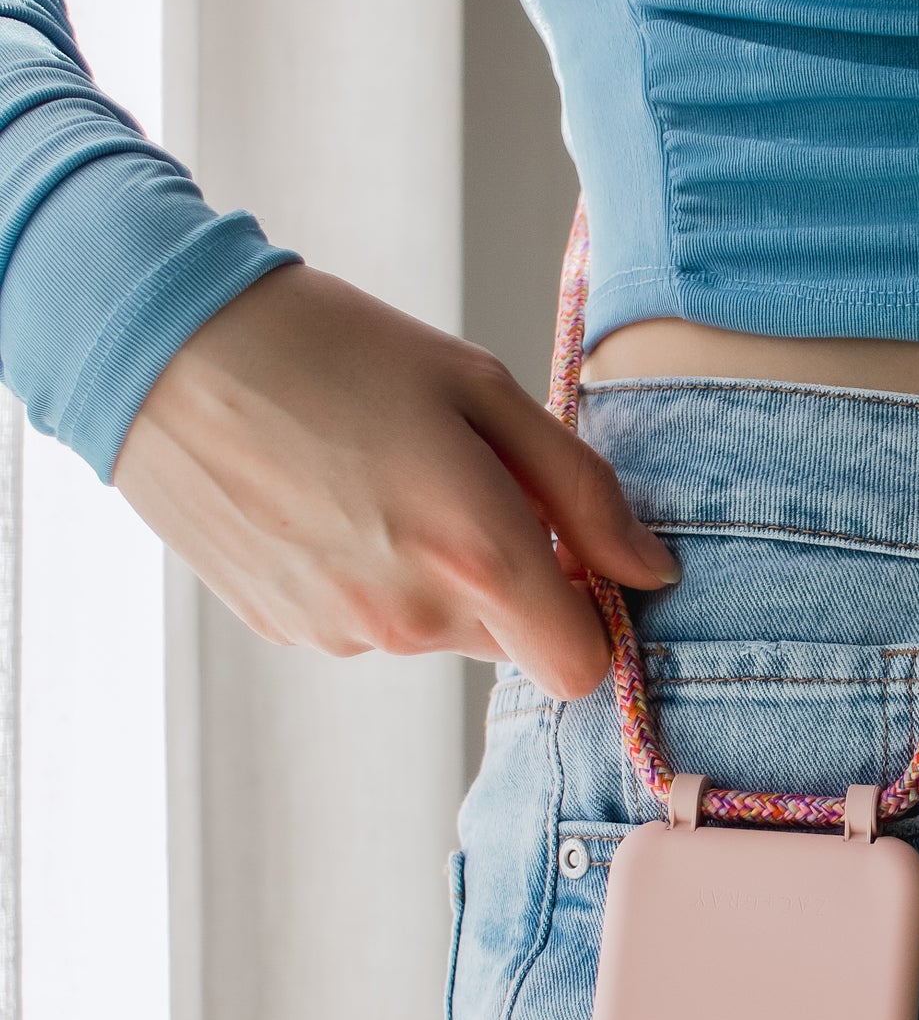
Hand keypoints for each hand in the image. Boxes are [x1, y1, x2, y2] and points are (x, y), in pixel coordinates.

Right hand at [113, 262, 679, 698]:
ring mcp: (346, 636)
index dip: (588, 617)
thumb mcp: (481, 389)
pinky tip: (329, 501)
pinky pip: (369, 626)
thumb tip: (651, 571)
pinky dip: (370, 578)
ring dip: (434, 576)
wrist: (166, 351)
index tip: (567, 555)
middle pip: (509, 645)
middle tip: (457, 479)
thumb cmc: (332, 348)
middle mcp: (412, 619)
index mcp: (475, 555)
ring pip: (436, 635)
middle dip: (507, 581)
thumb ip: (584, 491)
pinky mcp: (292, 634)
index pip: (581, 671)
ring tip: (378, 477)